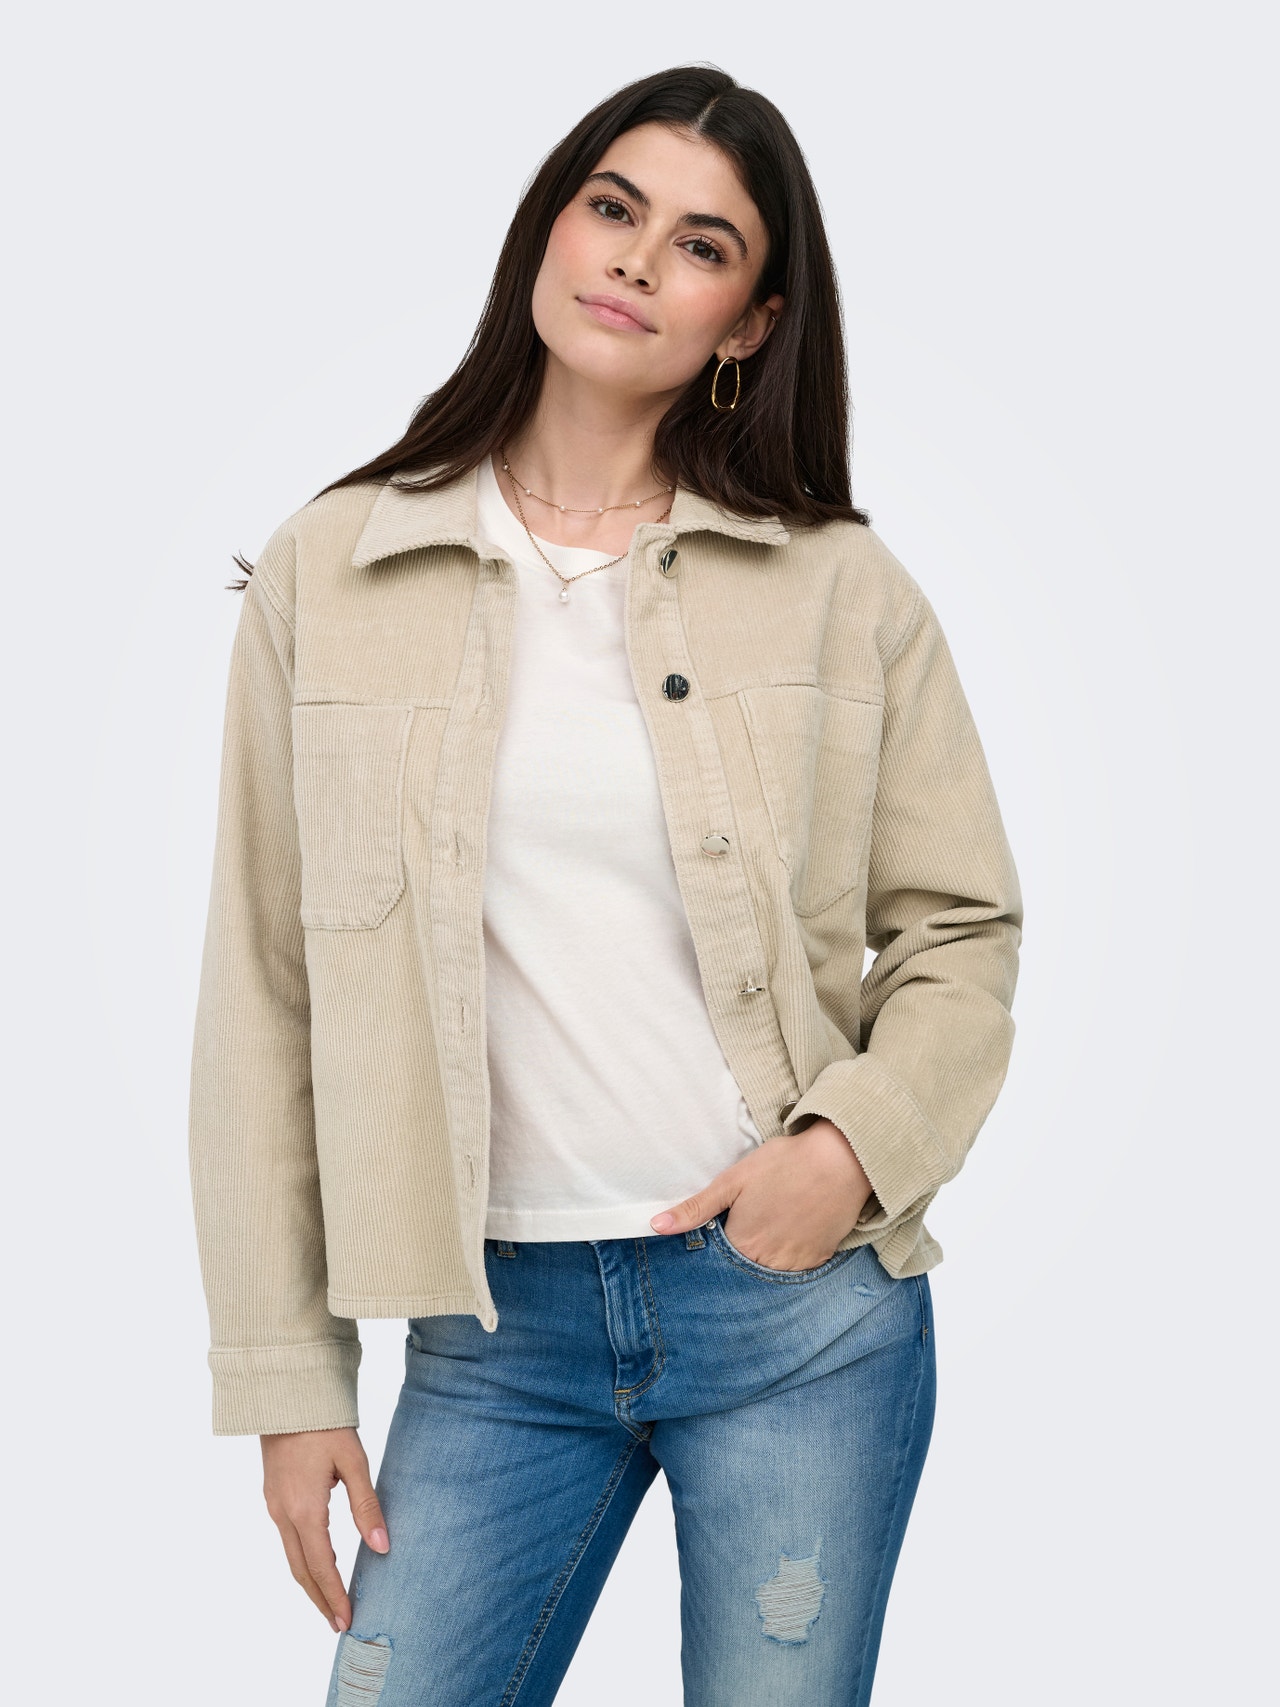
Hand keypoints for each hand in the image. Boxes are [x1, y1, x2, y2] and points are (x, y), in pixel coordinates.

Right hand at [261, 1426, 389, 1631]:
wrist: (285, 1394)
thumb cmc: (323, 1423)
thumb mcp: (353, 1461)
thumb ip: (367, 1506)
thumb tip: (382, 1547)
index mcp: (304, 1509)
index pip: (322, 1566)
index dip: (334, 1595)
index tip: (347, 1620)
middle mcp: (283, 1513)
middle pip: (301, 1570)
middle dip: (319, 1599)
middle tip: (338, 1623)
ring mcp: (274, 1505)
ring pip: (292, 1555)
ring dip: (310, 1581)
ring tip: (329, 1600)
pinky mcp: (273, 1494)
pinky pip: (287, 1538)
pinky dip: (303, 1558)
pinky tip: (318, 1560)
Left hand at [648, 1118, 874, 1268]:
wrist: (842, 1159)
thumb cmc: (784, 1164)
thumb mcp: (733, 1180)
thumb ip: (696, 1208)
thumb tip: (656, 1226)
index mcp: (743, 1244)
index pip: (719, 1262)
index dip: (719, 1246)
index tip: (725, 1230)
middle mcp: (769, 1262)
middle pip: (746, 1269)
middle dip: (743, 1254)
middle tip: (753, 1222)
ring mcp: (798, 1263)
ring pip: (772, 1272)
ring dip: (767, 1256)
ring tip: (773, 1225)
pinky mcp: (821, 1257)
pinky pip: (799, 1268)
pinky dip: (792, 1254)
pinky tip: (793, 1228)